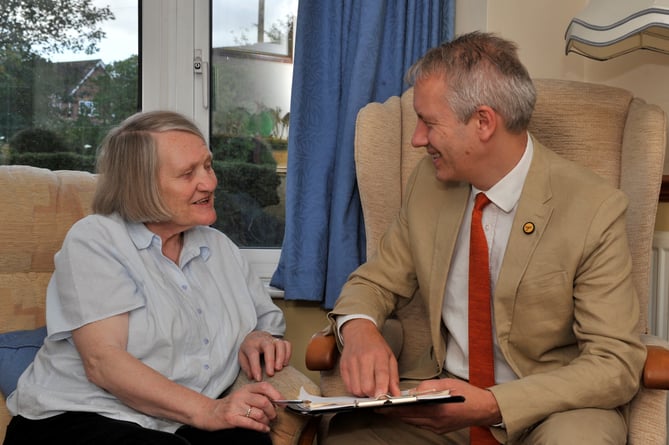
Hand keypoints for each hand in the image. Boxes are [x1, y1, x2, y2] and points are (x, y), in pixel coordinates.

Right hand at [199, 382, 281, 432]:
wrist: (210, 412)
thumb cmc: (230, 405)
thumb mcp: (243, 395)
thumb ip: (257, 396)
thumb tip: (277, 401)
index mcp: (245, 388)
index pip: (264, 387)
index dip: (277, 394)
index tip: (283, 403)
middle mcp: (241, 395)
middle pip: (264, 402)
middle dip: (273, 412)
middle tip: (273, 416)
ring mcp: (236, 407)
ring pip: (259, 414)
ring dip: (266, 421)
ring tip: (267, 423)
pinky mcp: (232, 418)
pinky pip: (251, 424)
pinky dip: (261, 428)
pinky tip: (264, 429)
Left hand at [238, 331, 291, 380]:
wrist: (255, 336)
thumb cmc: (249, 349)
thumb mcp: (242, 357)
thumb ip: (247, 367)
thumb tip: (253, 377)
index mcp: (251, 345)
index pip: (253, 354)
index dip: (256, 367)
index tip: (258, 379)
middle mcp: (263, 340)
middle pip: (268, 346)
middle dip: (270, 360)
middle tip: (271, 373)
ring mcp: (273, 339)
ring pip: (280, 344)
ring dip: (281, 357)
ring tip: (279, 369)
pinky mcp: (281, 341)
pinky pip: (287, 345)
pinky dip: (288, 354)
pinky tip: (285, 364)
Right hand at [339, 319, 400, 396]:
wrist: (359, 332)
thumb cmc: (376, 345)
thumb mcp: (390, 357)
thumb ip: (393, 377)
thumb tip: (396, 394)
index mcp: (379, 355)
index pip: (381, 374)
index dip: (382, 388)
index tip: (383, 397)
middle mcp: (364, 358)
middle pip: (367, 386)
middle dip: (373, 394)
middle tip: (377, 391)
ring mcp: (352, 362)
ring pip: (356, 389)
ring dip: (364, 393)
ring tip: (368, 386)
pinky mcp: (343, 367)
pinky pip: (348, 387)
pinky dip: (355, 389)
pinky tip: (360, 383)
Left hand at [381, 379, 501, 433]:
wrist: (483, 409)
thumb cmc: (466, 394)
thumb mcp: (446, 383)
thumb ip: (426, 387)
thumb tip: (411, 392)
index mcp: (438, 409)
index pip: (410, 409)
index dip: (394, 408)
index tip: (382, 405)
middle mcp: (437, 422)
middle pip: (409, 418)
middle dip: (393, 413)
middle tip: (379, 409)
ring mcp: (438, 428)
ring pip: (413, 422)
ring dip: (401, 416)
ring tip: (388, 410)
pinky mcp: (440, 430)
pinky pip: (421, 424)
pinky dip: (412, 418)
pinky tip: (405, 413)